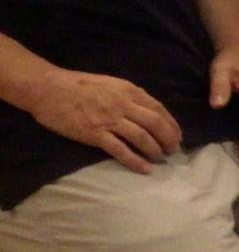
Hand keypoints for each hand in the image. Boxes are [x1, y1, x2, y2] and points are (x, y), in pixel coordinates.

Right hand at [22, 69, 182, 173]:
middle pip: (156, 124)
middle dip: (169, 139)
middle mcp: (123, 105)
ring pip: (142, 137)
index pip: (159, 109)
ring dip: (155, 150)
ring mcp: (109, 120)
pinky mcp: (95, 134)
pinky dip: (135, 161)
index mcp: (129, 91)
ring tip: (161, 158)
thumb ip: (129, 95)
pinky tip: (144, 169)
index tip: (178, 135)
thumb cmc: (77, 84)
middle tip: (174, 150)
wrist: (48, 88)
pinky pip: (120, 150)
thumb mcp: (111, 83)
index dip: (172, 124)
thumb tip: (147, 109)